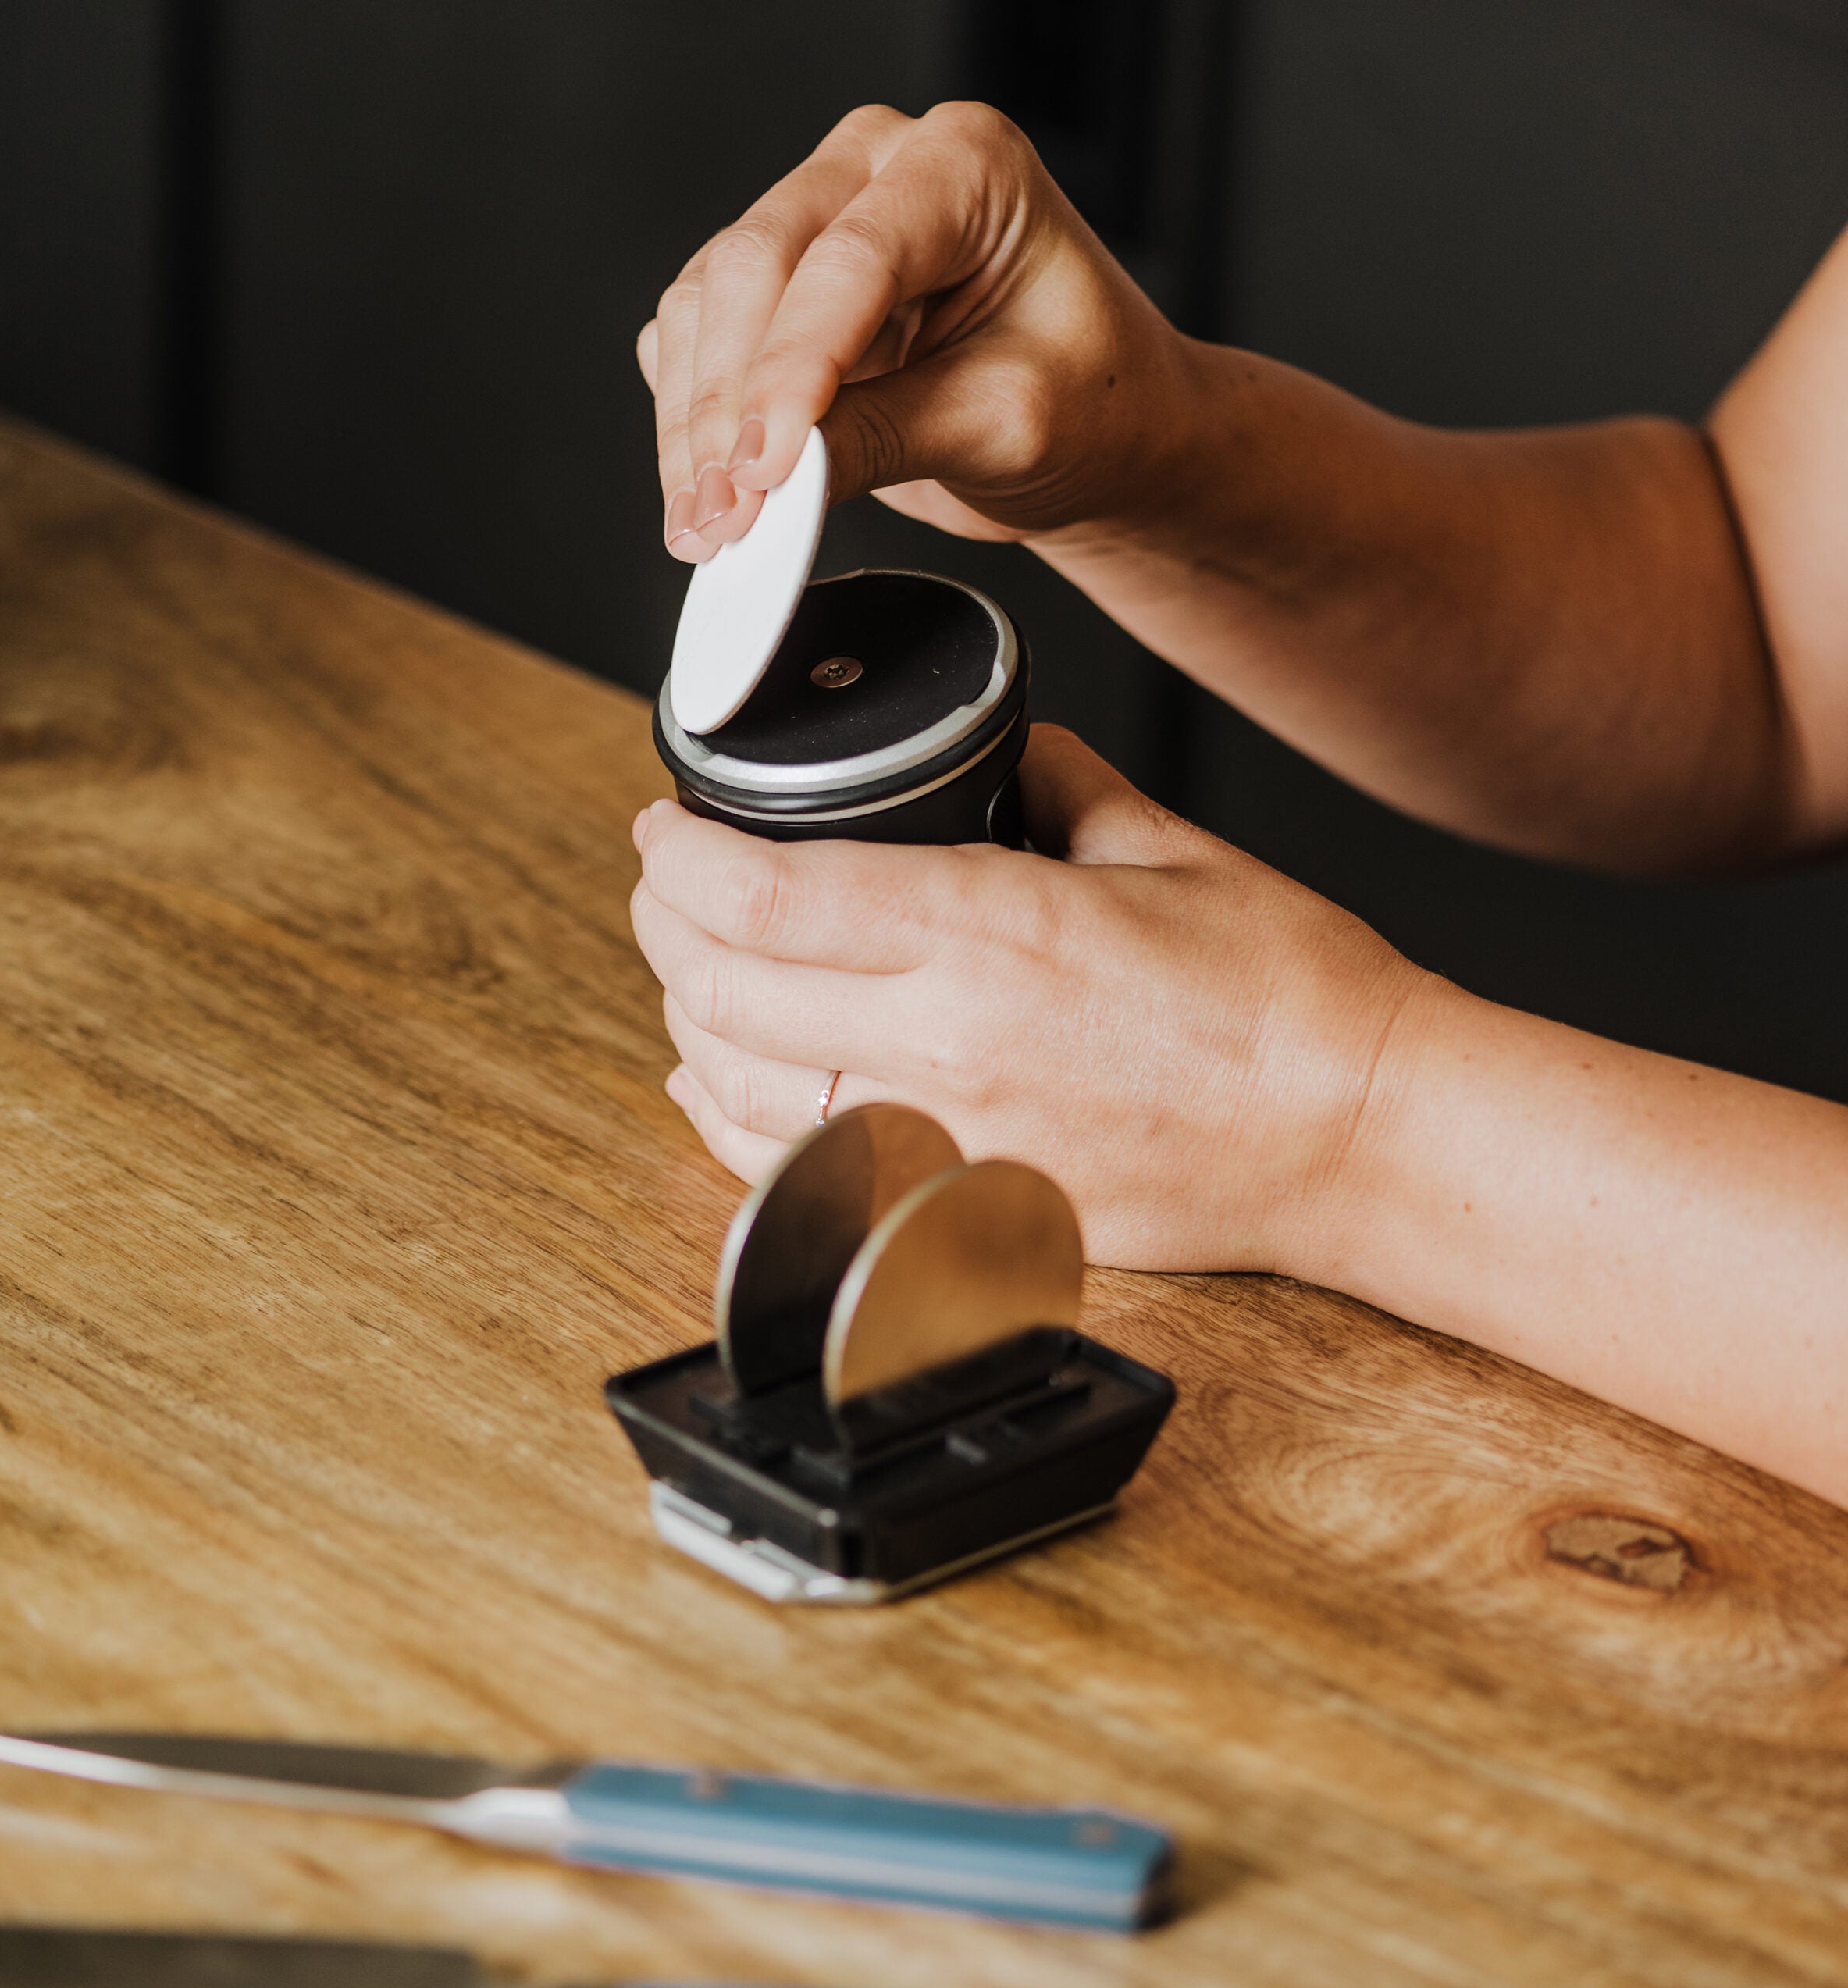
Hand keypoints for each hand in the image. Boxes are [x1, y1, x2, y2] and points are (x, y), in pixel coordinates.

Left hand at [630, 727, 1425, 1271]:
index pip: (760, 897)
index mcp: (986, 931)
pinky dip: (726, 1117)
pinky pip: (790, 1172)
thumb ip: (1052, 781)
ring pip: (734, 1085)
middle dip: (662, 922)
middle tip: (665, 881)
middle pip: (719, 988)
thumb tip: (995, 754)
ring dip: (686, 1015)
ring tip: (690, 964)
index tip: (665, 825)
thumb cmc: (1282, 995)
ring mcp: (942, 1140)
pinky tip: (715, 1077)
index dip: (679, 856)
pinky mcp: (959, 1206)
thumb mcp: (1163, 842)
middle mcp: (944, 1043)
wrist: (1352, 1133)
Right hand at [637, 101, 1189, 561]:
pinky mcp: (777, 293)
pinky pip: (696, 341)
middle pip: (755, 267)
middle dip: (727, 407)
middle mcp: (878, 172)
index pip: (852, 260)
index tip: (764, 469)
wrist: (1101, 436)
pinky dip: (688, 424)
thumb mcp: (1002, 424)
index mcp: (965, 166)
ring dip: (692, 426)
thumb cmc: (1089, 403)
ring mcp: (817, 223)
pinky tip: (705, 496)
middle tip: (724, 515)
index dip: (793, 370)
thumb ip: (883, 439)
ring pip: (706, 305)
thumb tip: (773, 479)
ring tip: (707, 526)